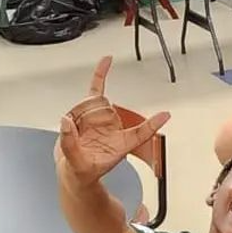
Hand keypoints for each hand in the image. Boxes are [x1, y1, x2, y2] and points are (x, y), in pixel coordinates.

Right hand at [54, 56, 169, 190]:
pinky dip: (100, 75)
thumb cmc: (82, 170)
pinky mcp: (89, 114)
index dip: (153, 125)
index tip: (165, 115)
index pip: (141, 133)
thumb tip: (66, 121)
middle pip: (107, 109)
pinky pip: (96, 90)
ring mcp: (101, 120)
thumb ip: (70, 144)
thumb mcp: (77, 163)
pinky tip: (107, 62)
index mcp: (120, 145)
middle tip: (78, 131)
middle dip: (88, 114)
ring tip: (73, 130)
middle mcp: (113, 129)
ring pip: (94, 102)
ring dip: (79, 111)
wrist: (73, 171)